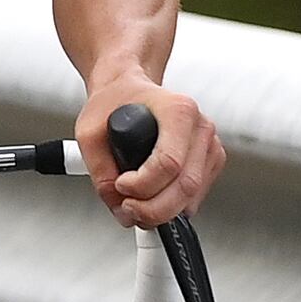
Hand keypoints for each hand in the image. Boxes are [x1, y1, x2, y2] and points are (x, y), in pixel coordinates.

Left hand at [81, 78, 221, 226]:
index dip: (142, 186)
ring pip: (193, 195)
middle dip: (153, 209)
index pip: (168, 163)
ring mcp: (209, 144)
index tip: (121, 186)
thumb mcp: (90, 131)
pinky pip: (196, 196)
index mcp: (177, 109)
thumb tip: (119, 207)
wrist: (128, 89)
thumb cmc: (115, 101)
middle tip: (128, 210)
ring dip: (162, 212)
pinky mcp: (210, 160)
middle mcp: (199, 126)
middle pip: (185, 185)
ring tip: (136, 206)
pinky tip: (153, 199)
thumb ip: (100, 172)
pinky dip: (174, 206)